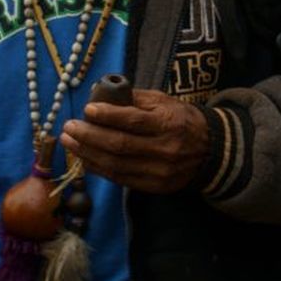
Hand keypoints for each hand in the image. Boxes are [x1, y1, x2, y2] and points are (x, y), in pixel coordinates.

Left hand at [60, 90, 208, 192]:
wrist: (211, 151)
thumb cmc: (183, 120)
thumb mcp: (166, 102)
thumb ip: (136, 98)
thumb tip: (101, 93)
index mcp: (169, 124)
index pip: (133, 120)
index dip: (108, 116)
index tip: (87, 109)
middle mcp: (165, 149)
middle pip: (120, 145)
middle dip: (89, 136)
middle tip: (69, 127)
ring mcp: (159, 171)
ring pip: (116, 164)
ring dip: (88, 153)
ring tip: (70, 142)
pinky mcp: (154, 186)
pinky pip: (120, 178)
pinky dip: (99, 168)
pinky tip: (85, 158)